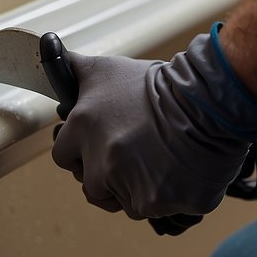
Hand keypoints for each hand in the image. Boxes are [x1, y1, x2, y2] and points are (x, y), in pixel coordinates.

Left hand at [51, 25, 256, 220]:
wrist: (209, 101)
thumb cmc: (157, 85)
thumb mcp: (105, 69)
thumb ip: (70, 67)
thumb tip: (47, 45)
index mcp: (82, 128)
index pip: (63, 157)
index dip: (81, 154)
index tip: (98, 148)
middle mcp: (101, 161)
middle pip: (92, 187)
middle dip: (107, 178)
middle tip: (134, 157)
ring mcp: (131, 185)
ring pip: (124, 203)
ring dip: (137, 189)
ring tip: (159, 161)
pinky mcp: (162, 202)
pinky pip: (157, 211)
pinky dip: (167, 198)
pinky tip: (178, 171)